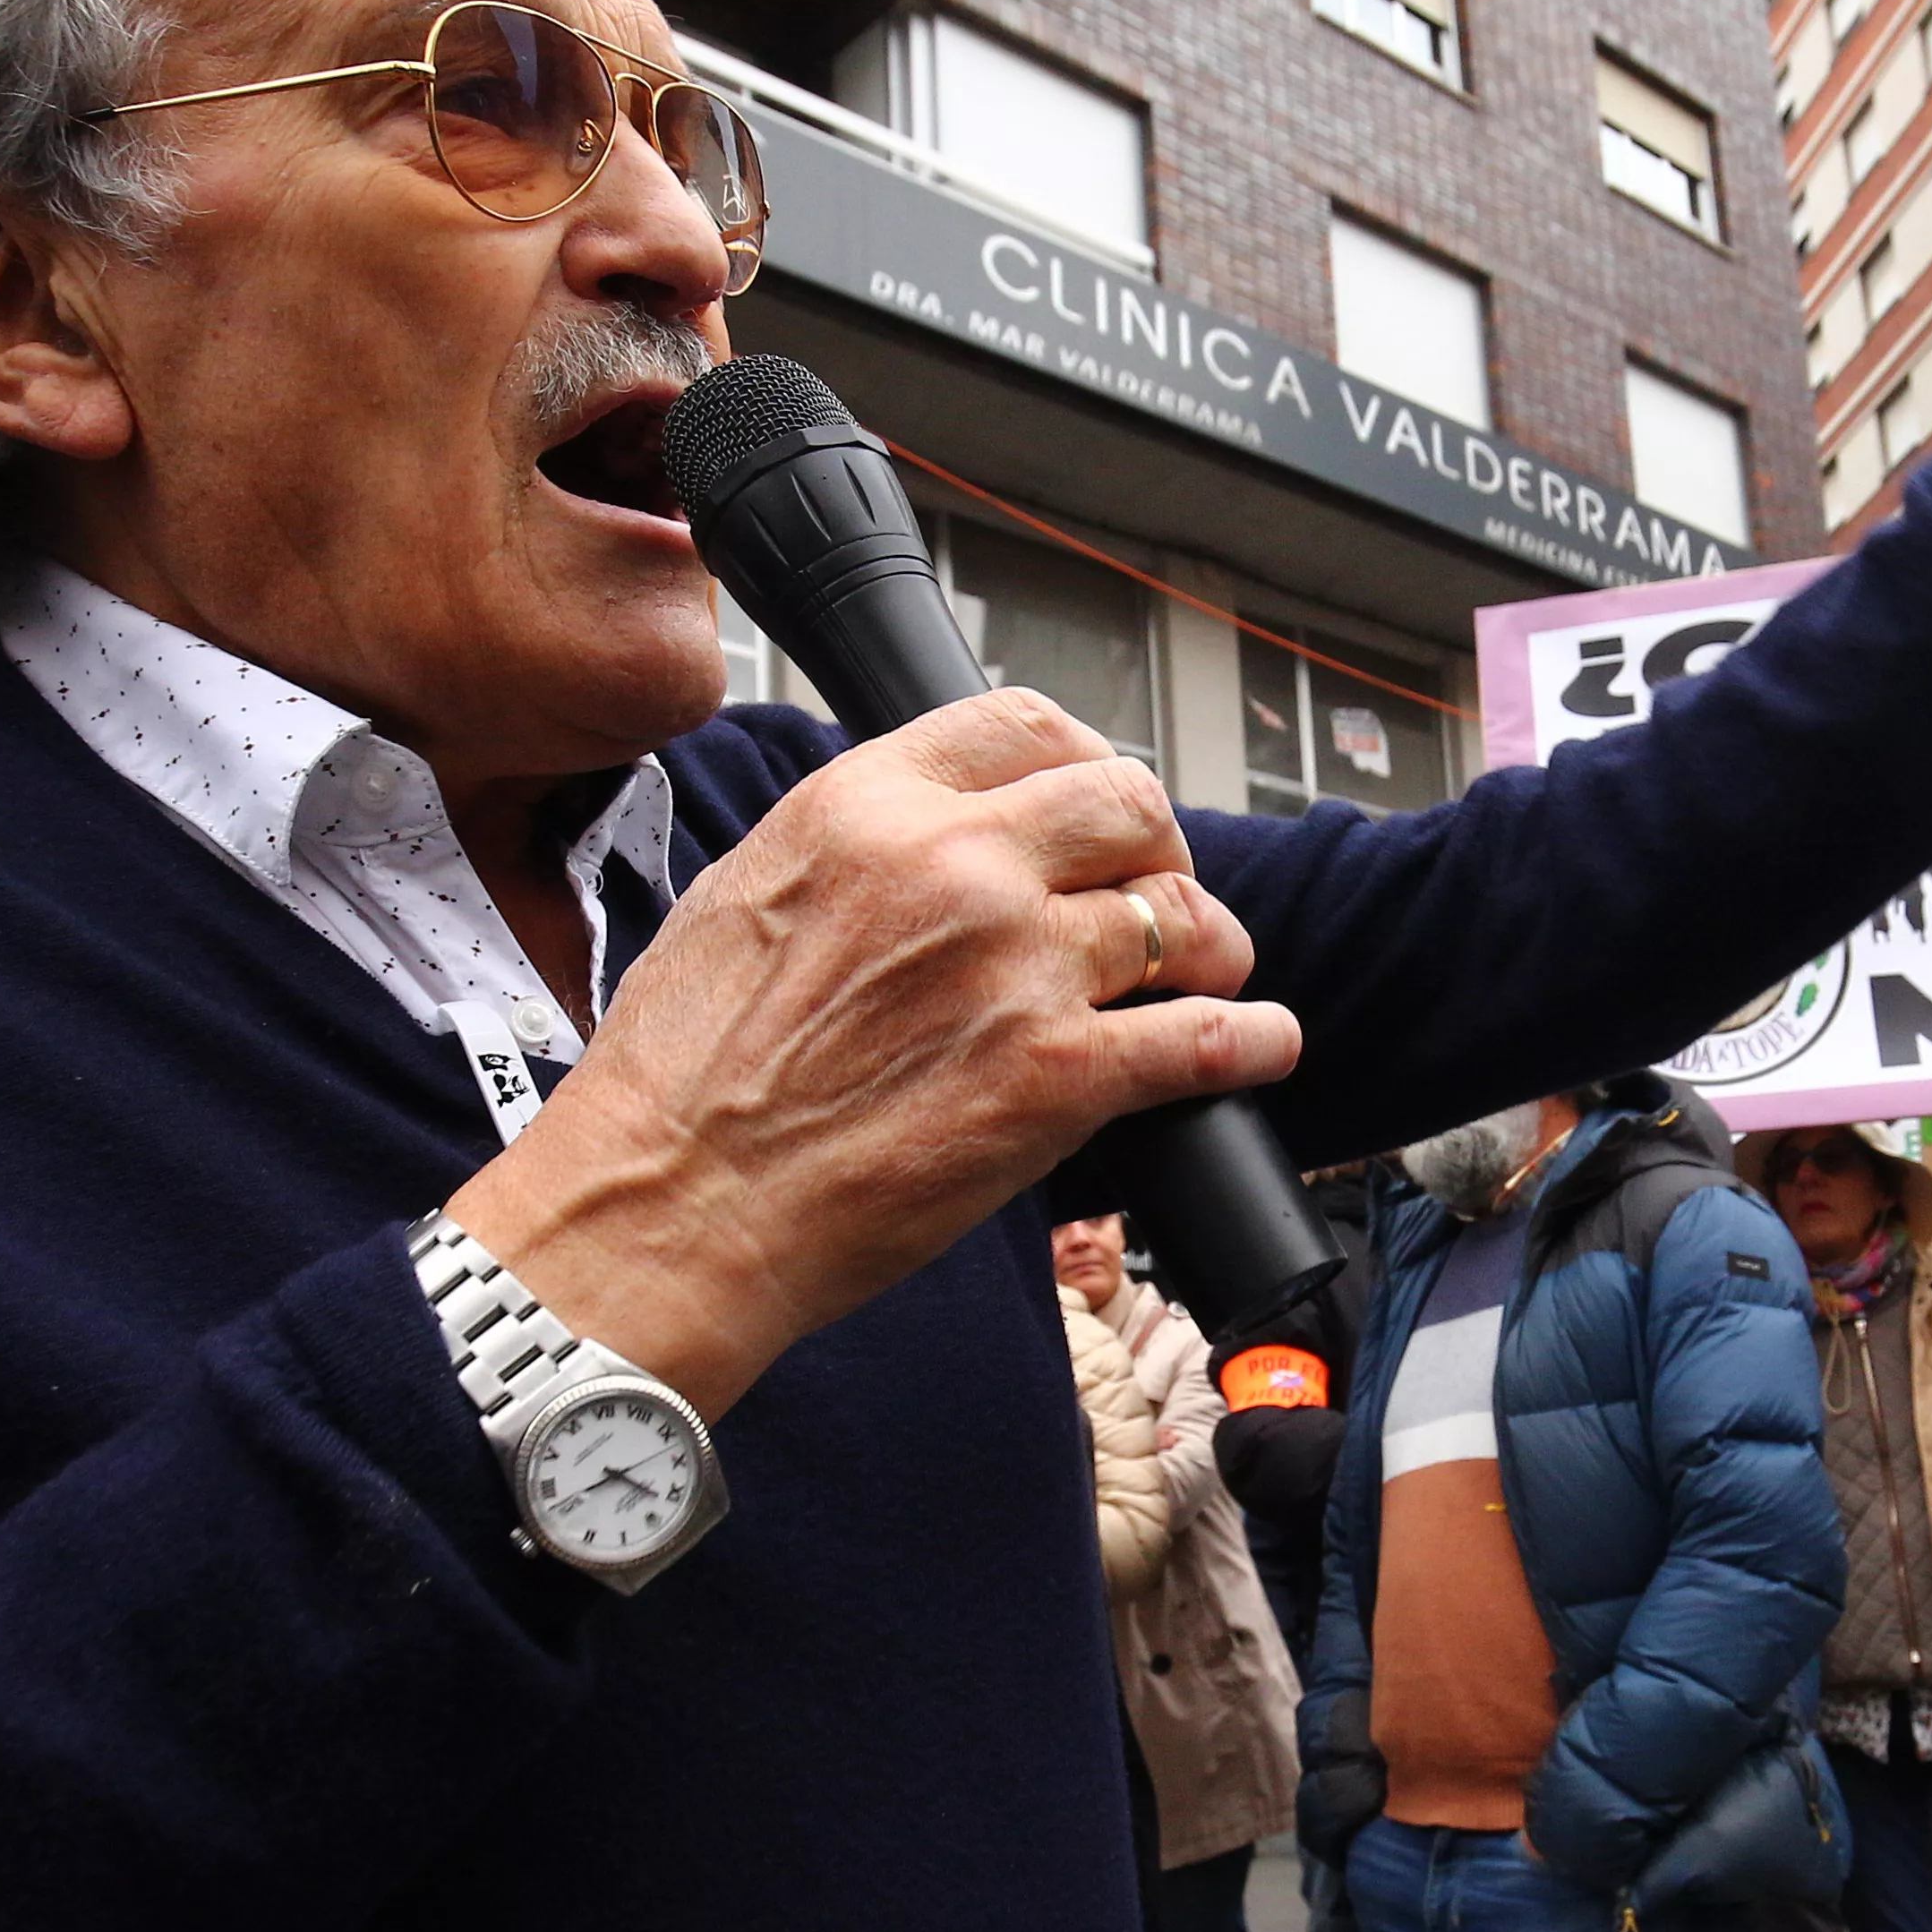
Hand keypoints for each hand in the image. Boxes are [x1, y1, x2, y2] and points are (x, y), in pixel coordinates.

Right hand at [451, 693, 1296, 1416]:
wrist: (669, 1206)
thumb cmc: (681, 1078)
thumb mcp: (743, 895)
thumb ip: (853, 848)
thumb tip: (926, 836)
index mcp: (867, 806)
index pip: (1026, 725)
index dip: (1086, 762)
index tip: (1100, 808)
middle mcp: (953, 863)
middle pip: (1127, 802)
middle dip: (1161, 846)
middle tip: (1159, 894)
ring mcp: (1014, 966)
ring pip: (1179, 915)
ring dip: (1213, 947)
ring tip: (1215, 975)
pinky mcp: (1056, 1077)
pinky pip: (1208, 1037)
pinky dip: (1253, 1040)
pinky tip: (1261, 1044)